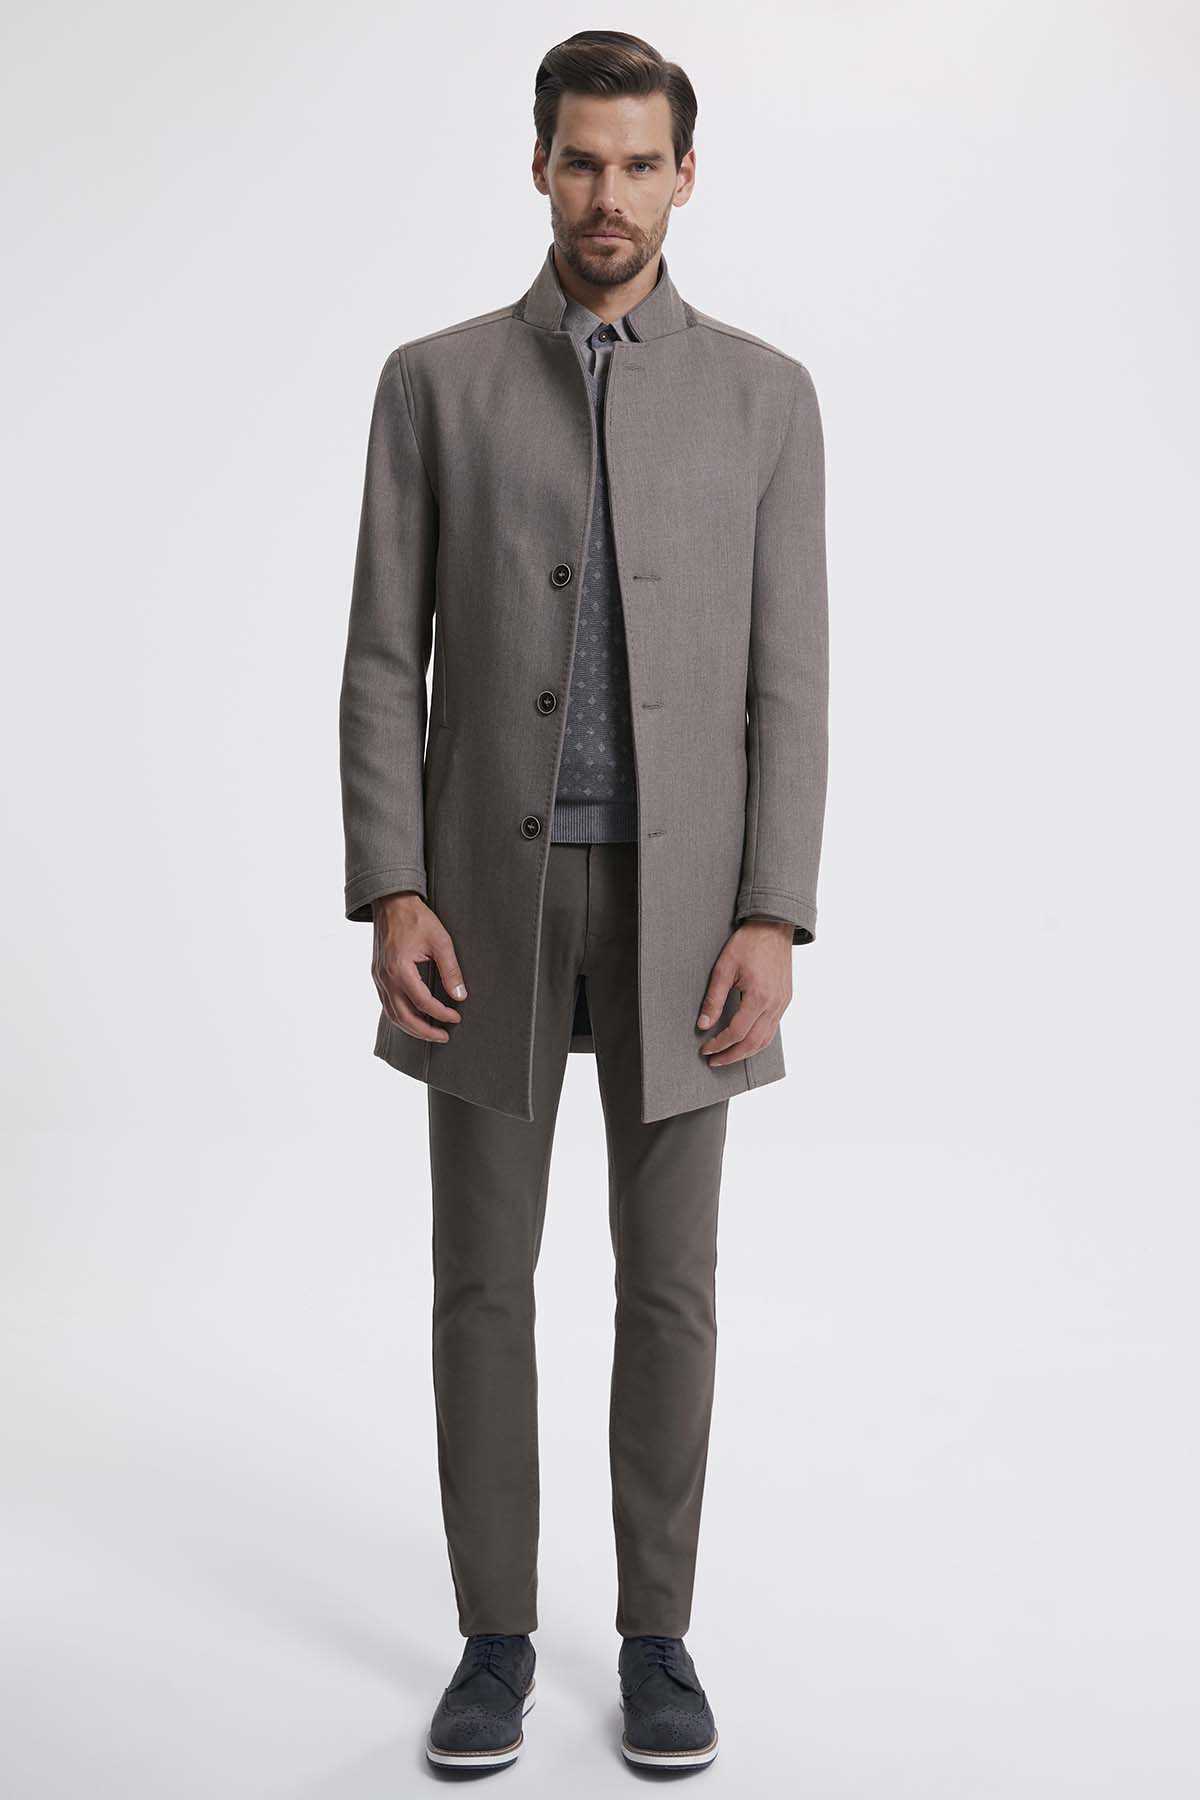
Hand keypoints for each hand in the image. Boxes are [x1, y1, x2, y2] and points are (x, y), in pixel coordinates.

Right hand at [371, 891, 467, 1042]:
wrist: (392, 902)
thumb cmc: (417, 918)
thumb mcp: (440, 941)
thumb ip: (451, 970)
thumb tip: (461, 996)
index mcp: (400, 969)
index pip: (423, 1002)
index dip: (441, 1013)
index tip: (456, 1018)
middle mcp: (385, 977)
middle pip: (403, 1016)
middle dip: (424, 1031)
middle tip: (444, 1037)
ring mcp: (378, 977)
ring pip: (392, 1014)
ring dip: (411, 1027)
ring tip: (430, 1033)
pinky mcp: (377, 975)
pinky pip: (386, 1003)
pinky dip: (400, 1016)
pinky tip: (414, 1018)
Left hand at [696, 919, 792, 1065]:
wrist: (773, 927)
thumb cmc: (748, 944)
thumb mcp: (724, 968)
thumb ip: (714, 999)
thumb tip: (703, 1024)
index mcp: (759, 997)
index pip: (736, 1032)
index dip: (719, 1044)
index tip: (705, 1049)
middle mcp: (774, 1004)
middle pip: (753, 1042)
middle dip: (732, 1055)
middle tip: (714, 1061)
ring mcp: (782, 1003)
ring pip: (766, 1039)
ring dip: (746, 1052)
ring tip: (728, 1056)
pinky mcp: (785, 1000)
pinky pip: (773, 1028)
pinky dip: (759, 1040)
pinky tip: (746, 1042)